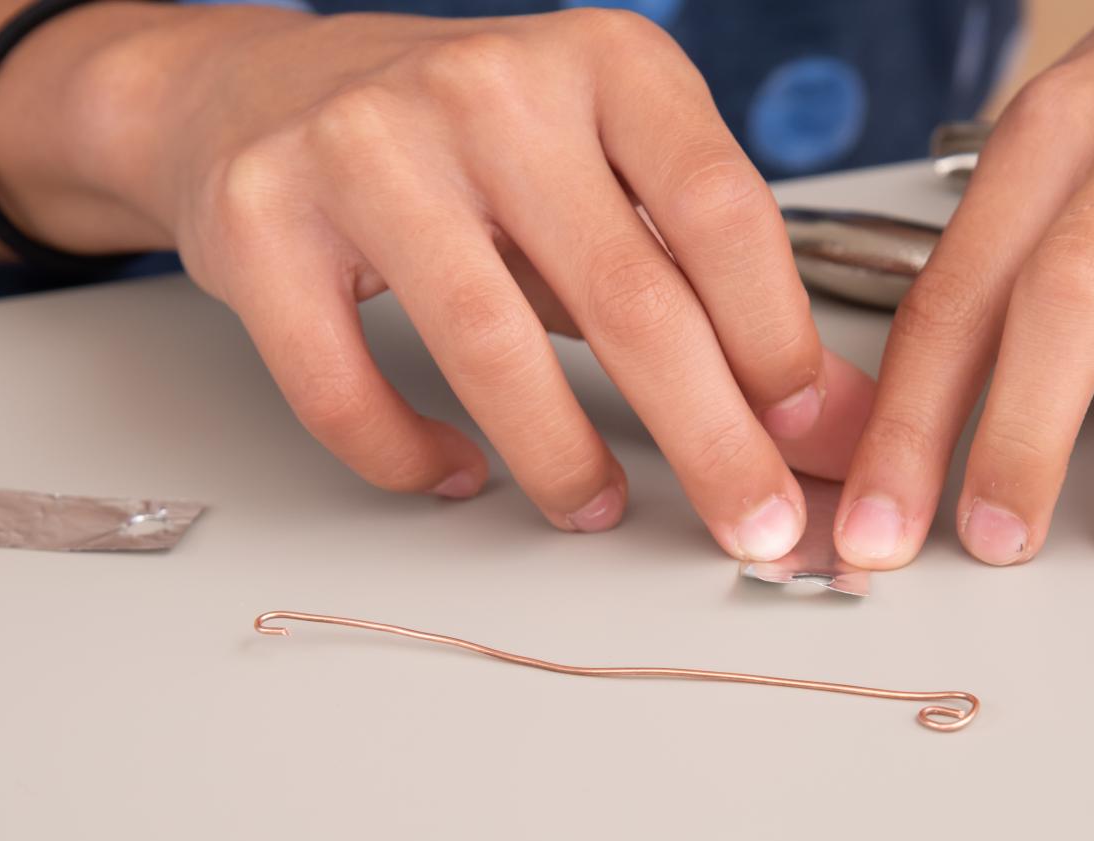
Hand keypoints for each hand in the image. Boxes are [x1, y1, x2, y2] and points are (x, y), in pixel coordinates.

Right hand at [0, 6, 875, 556]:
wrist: (260, 93)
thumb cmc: (465, 147)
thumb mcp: (608, 184)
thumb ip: (716, 295)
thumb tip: (833, 428)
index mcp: (603, 62)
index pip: (722, 211)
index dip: (776, 341)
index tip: (806, 440)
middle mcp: (490, 86)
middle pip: (628, 294)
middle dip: (709, 438)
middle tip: (753, 526)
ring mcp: (366, 146)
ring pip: (488, 345)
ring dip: (560, 457)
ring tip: (595, 510)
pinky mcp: (262, 221)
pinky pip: (344, 384)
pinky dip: (408, 455)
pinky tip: (455, 472)